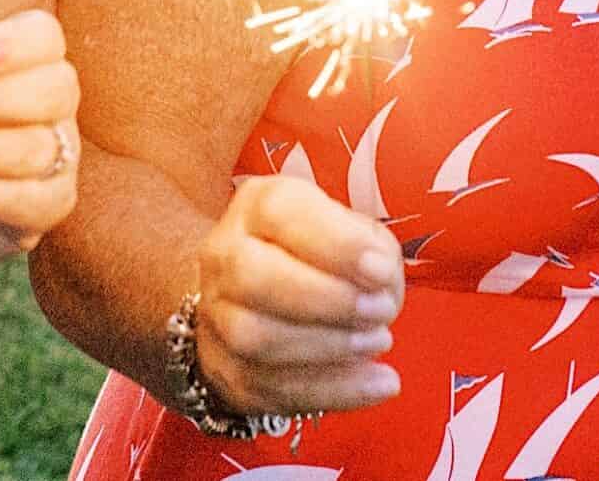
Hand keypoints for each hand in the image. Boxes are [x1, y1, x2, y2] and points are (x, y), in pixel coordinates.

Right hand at [192, 169, 402, 415]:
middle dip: (327, 299)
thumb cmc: (320, 258)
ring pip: (255, 337)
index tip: (380, 270)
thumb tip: (380, 283)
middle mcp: (224, 255)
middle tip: (381, 311)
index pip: (280, 214)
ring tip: (378, 342)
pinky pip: (271, 388)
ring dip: (328, 347)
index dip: (334, 244)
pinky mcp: (226, 369)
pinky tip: (377, 383)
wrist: (257, 301)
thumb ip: (374, 250)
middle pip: (252, 276)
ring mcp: (217, 315)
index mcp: (257, 207)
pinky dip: (333, 390)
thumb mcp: (352, 233)